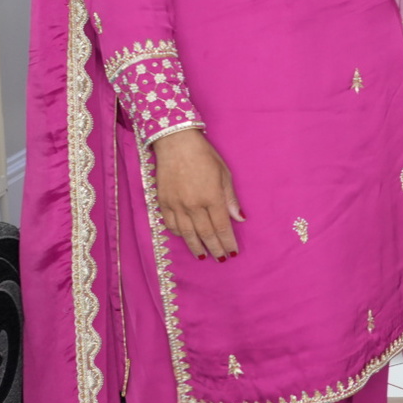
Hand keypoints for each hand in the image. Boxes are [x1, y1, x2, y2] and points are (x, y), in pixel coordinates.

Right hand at [152, 128, 242, 260]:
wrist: (176, 143)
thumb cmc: (205, 156)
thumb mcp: (224, 174)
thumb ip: (230, 199)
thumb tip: (239, 219)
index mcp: (211, 197)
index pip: (221, 227)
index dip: (227, 242)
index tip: (232, 252)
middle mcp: (193, 205)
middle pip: (205, 234)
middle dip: (214, 248)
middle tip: (220, 258)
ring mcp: (176, 205)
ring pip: (186, 233)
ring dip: (196, 246)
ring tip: (203, 255)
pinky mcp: (162, 202)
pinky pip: (170, 224)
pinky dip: (179, 234)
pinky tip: (186, 238)